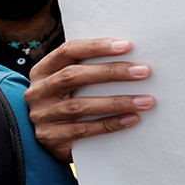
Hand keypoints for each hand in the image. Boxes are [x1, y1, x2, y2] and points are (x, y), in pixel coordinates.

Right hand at [24, 38, 152, 163]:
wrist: (46, 138)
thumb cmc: (64, 102)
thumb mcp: (66, 83)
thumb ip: (86, 70)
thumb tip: (130, 60)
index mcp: (43, 70)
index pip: (68, 51)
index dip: (96, 47)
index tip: (126, 46)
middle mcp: (38, 91)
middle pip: (72, 76)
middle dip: (110, 72)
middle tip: (142, 71)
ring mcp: (41, 114)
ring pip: (79, 106)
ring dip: (116, 102)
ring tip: (145, 100)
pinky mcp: (50, 136)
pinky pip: (83, 130)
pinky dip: (109, 124)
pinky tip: (131, 119)